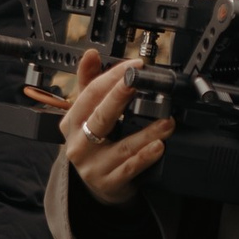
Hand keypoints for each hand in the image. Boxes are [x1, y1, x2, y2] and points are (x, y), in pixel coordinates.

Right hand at [61, 47, 173, 206]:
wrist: (98, 183)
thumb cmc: (94, 143)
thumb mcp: (87, 114)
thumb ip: (89, 83)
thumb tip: (90, 54)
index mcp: (71, 122)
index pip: (90, 94)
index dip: (112, 77)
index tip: (134, 66)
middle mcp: (78, 144)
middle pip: (101, 117)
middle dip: (120, 96)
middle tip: (138, 81)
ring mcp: (92, 166)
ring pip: (122, 146)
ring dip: (147, 132)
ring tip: (167, 121)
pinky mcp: (108, 183)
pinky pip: (130, 169)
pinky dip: (145, 157)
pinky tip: (159, 146)